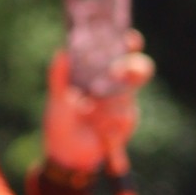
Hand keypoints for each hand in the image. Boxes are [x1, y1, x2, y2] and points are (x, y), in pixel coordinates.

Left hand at [42, 41, 152, 179]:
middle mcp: (115, 86)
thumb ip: (59, 77)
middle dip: (133, 68)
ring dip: (106, 106)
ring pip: (127, 96)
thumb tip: (62, 52)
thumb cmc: (60, 123)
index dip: (129, 43)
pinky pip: (124, 117)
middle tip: (117, 73)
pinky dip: (108, 124)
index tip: (129, 38)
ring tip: (88, 114)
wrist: (66, 156)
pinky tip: (97, 132)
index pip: (119, 52)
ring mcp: (123, 104)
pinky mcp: (126, 123)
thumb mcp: (57, 99)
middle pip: (138, 69)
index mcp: (99, 74)